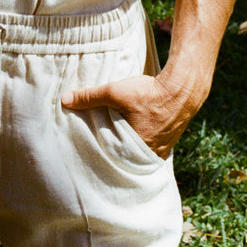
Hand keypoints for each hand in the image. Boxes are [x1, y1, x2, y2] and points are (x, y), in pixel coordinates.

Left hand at [61, 72, 200, 159]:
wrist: (181, 90)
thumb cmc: (148, 93)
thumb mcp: (115, 92)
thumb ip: (90, 97)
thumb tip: (65, 100)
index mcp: (132, 150)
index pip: (108, 156)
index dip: (97, 150)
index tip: (86, 146)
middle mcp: (147, 156)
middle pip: (122, 156)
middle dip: (110, 150)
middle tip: (96, 143)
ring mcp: (159, 152)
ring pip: (135, 152)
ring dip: (125, 146)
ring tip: (112, 138)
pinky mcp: (166, 144)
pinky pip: (147, 148)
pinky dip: (138, 143)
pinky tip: (132, 134)